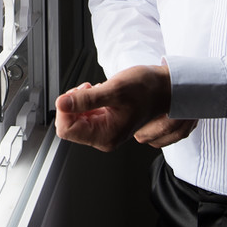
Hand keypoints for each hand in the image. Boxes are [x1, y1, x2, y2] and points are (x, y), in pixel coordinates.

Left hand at [55, 65, 186, 151]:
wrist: (164, 88)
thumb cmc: (147, 89)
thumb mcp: (115, 90)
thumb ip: (86, 99)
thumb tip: (61, 103)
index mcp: (106, 135)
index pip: (65, 129)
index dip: (66, 109)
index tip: (79, 93)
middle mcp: (104, 137)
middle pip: (68, 124)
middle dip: (74, 103)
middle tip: (90, 89)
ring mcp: (105, 130)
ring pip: (75, 118)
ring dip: (82, 100)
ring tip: (99, 90)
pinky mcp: (106, 122)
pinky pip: (85, 114)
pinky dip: (88, 100)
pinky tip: (101, 93)